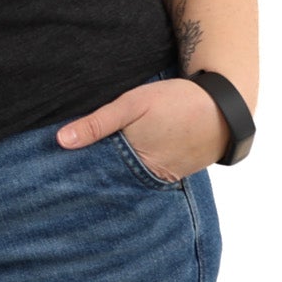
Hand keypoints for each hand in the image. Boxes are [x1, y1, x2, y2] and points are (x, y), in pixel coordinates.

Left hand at [55, 78, 228, 181]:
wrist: (224, 108)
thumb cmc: (176, 101)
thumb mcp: (133, 104)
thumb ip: (98, 123)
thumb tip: (61, 140)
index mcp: (135, 163)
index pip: (97, 172)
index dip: (78, 168)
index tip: (57, 170)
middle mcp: (149, 178)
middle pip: (112, 179)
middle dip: (94, 174)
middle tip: (68, 173)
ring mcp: (163, 179)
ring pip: (129, 179)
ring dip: (115, 172)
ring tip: (89, 169)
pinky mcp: (174, 175)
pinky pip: (147, 176)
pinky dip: (135, 170)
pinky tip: (124, 161)